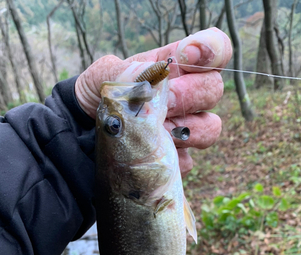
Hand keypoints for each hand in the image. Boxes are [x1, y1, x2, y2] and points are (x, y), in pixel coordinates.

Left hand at [75, 28, 231, 175]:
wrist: (86, 139)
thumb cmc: (100, 100)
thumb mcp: (102, 78)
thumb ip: (125, 71)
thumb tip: (151, 74)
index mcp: (173, 67)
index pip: (214, 48)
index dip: (211, 50)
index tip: (187, 56)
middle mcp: (187, 97)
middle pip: (214, 88)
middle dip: (186, 95)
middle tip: (160, 104)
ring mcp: (186, 129)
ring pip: (210, 127)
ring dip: (181, 129)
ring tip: (152, 131)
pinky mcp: (179, 160)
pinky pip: (188, 160)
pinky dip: (167, 157)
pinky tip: (147, 153)